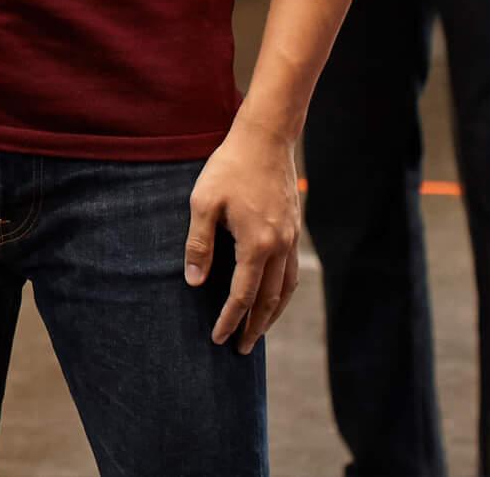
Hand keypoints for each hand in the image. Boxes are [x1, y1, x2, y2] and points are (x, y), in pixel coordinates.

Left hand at [186, 118, 300, 353]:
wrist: (265, 139)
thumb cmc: (229, 168)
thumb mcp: (204, 203)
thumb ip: (199, 245)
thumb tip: (194, 282)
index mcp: (257, 244)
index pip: (242, 295)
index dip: (230, 320)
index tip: (219, 339)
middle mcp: (280, 247)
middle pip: (269, 300)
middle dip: (254, 327)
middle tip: (242, 349)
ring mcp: (291, 238)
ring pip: (286, 289)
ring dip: (272, 314)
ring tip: (258, 332)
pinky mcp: (295, 229)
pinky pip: (292, 272)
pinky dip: (283, 292)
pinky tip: (273, 296)